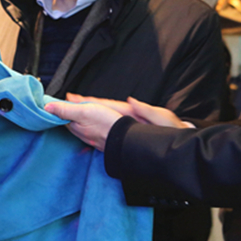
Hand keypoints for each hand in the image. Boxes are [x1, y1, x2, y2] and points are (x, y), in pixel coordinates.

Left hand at [44, 98, 122, 151]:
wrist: (126, 138)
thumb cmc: (107, 124)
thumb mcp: (83, 111)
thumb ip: (65, 109)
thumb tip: (46, 107)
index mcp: (73, 127)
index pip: (60, 115)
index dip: (59, 105)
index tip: (59, 98)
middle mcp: (79, 133)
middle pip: (70, 118)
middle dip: (69, 109)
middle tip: (72, 99)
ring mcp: (89, 137)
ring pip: (79, 122)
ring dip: (79, 114)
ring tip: (82, 105)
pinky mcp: (98, 138)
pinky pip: (89, 127)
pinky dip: (88, 120)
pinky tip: (94, 117)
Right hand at [64, 93, 193, 128]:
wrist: (178, 143)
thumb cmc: (172, 129)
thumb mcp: (162, 118)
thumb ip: (147, 110)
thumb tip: (131, 100)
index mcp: (133, 111)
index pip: (107, 104)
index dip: (90, 101)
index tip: (72, 97)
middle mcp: (127, 116)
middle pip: (100, 109)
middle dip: (82, 105)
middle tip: (62, 101)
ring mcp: (125, 124)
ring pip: (101, 117)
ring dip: (85, 113)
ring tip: (68, 110)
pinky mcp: (126, 132)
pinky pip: (106, 127)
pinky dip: (94, 124)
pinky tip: (85, 125)